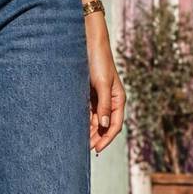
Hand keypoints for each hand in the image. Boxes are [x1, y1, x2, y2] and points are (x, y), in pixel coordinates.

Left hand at [87, 29, 125, 154]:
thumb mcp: (102, 84)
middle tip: (83, 149)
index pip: (115, 125)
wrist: (88, 44)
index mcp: (118, 99)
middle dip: (96, 138)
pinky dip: (82, 121)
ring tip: (78, 142)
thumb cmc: (98, 61)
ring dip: (88, 131)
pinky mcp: (89, 95)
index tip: (97, 149)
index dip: (107, 139)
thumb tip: (104, 126)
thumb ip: (104, 105)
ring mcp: (99, 99)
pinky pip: (86, 112)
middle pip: (104, 126)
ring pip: (95, 121)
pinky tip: (74, 128)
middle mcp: (110, 101)